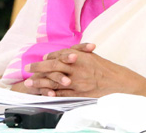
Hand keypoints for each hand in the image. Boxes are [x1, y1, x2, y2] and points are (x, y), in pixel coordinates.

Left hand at [21, 43, 145, 99]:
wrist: (117, 82)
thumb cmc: (104, 68)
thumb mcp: (91, 56)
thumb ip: (78, 52)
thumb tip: (64, 53)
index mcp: (80, 56)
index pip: (59, 55)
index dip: (48, 58)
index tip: (40, 60)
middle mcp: (77, 68)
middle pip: (53, 66)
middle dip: (39, 68)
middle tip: (28, 69)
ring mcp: (77, 81)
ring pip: (55, 81)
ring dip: (41, 82)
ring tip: (30, 83)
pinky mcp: (79, 92)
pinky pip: (63, 93)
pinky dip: (52, 93)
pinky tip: (44, 93)